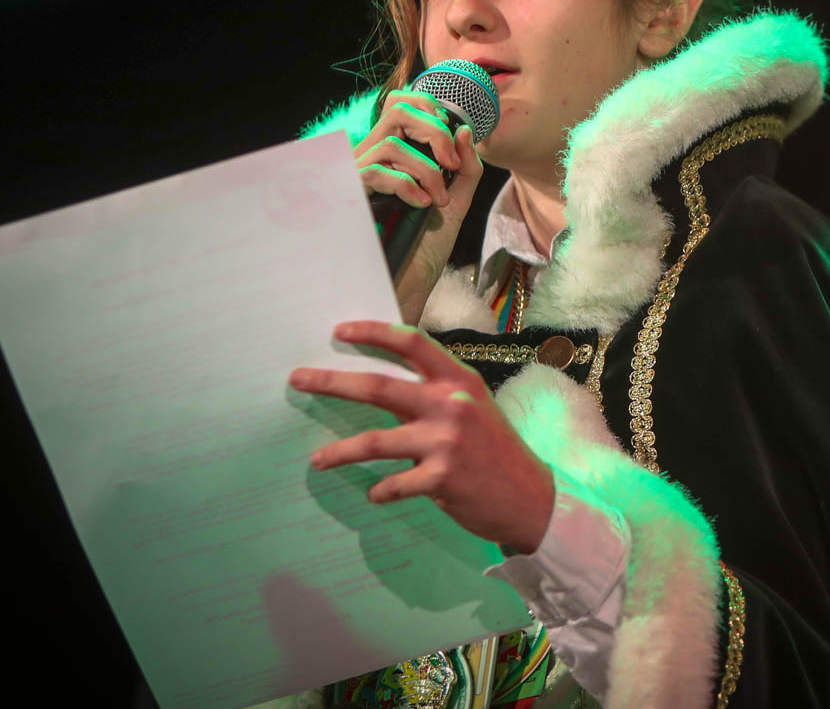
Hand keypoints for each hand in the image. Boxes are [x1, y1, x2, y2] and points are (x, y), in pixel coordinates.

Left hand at [291, 321, 555, 553]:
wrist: (531, 497)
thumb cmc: (496, 450)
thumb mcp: (474, 407)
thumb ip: (436, 393)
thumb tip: (384, 388)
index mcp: (458, 380)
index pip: (410, 343)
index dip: (372, 333)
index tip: (339, 331)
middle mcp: (451, 404)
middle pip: (378, 387)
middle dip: (332, 382)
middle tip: (298, 379)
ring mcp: (445, 441)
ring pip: (374, 441)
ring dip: (339, 452)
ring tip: (317, 460)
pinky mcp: (442, 477)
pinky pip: (393, 484)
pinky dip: (379, 491)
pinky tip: (374, 494)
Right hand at [352, 91, 482, 316]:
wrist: (406, 287)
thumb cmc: (424, 248)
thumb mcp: (455, 203)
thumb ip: (465, 168)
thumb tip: (465, 130)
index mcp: (396, 156)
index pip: (402, 105)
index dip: (430, 108)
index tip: (454, 142)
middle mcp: (373, 159)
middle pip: (396, 109)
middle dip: (433, 130)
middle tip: (451, 162)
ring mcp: (359, 177)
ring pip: (391, 143)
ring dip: (426, 170)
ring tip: (438, 200)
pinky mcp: (351, 198)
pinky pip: (376, 172)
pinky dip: (406, 184)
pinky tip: (421, 205)